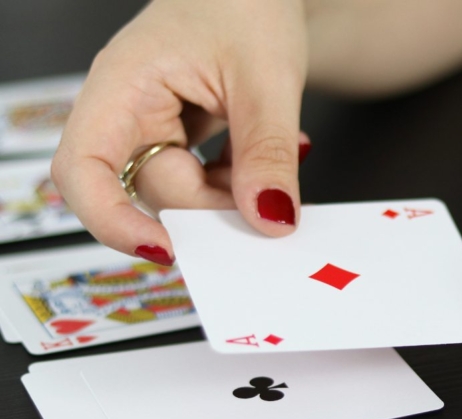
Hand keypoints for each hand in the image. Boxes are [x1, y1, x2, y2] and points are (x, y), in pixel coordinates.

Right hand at [52, 0, 310, 265]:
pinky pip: (204, 181)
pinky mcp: (182, 137)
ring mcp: (154, 126)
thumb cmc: (249, 4)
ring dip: (233, 193)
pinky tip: (266, 156)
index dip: (111, 220)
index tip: (166, 249)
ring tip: (278, 155)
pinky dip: (239, 182)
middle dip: (210, 205)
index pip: (82, 170)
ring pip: (184, 191)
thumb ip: (266, 152)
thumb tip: (268, 219)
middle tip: (268, 202)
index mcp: (122, 85)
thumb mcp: (267, 79)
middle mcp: (128, 110)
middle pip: (149, 190)